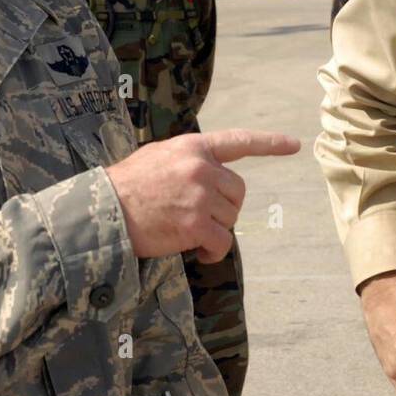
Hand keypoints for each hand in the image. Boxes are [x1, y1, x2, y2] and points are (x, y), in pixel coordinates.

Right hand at [105, 128, 298, 262]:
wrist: (102, 210)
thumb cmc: (126, 186)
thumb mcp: (158, 156)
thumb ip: (187, 160)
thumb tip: (208, 172)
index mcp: (192, 147)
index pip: (238, 141)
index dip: (269, 143)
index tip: (294, 144)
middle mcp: (201, 168)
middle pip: (238, 191)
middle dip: (225, 208)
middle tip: (201, 218)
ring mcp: (200, 195)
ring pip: (231, 218)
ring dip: (216, 231)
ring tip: (191, 233)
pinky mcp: (195, 224)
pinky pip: (222, 242)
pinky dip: (213, 252)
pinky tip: (199, 253)